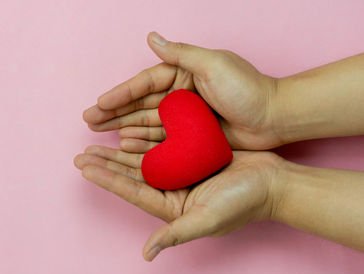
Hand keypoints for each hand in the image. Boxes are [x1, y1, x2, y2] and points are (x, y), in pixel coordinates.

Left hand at [74, 145, 283, 260]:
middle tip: (81, 154)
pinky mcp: (192, 157)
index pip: (132, 191)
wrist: (273, 183)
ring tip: (97, 144)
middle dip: (106, 165)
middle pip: (132, 176)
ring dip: (120, 152)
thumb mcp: (207, 220)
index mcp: (171, 208)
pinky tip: (128, 132)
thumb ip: (176, 234)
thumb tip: (146, 254)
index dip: (107, 179)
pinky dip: (145, 139)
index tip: (84, 167)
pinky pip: (162, 146)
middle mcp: (172, 191)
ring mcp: (181, 173)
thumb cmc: (243, 203)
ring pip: (143, 161)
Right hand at [83, 32, 281, 149]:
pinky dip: (143, 142)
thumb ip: (180, 54)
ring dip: (122, 127)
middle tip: (88, 121)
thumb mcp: (213, 64)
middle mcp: (180, 94)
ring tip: (99, 135)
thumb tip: (151, 37)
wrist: (275, 117)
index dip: (120, 94)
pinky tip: (126, 145)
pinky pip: (161, 139)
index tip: (99, 104)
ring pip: (146, 122)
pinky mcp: (190, 136)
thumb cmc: (248, 88)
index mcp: (182, 74)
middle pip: (139, 104)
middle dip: (113, 112)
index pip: (144, 84)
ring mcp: (184, 117)